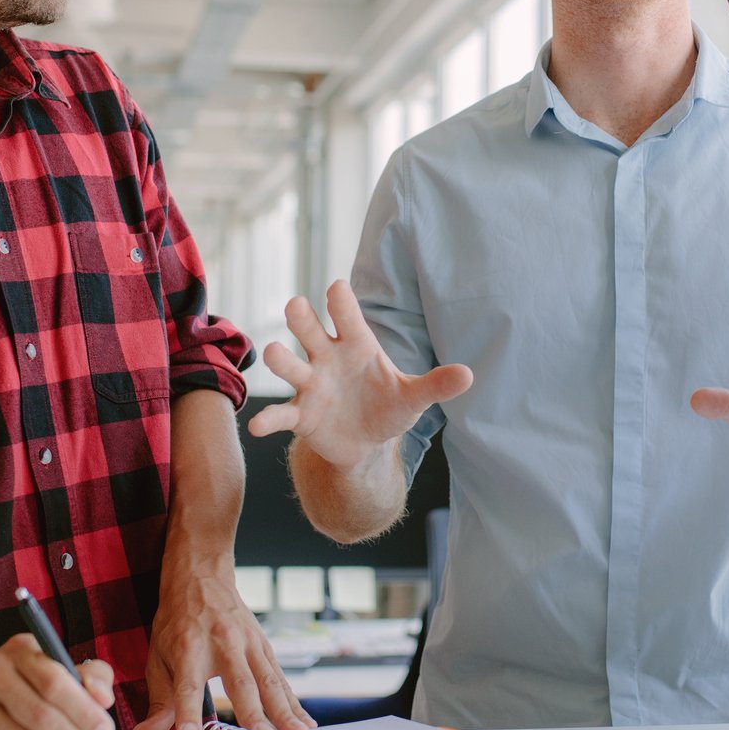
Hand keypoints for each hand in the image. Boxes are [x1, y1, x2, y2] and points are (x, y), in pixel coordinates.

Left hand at [139, 564, 316, 729]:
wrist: (201, 578)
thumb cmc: (176, 622)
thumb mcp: (157, 656)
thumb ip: (159, 699)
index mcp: (189, 648)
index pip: (187, 685)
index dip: (187, 710)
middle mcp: (222, 644)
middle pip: (240, 683)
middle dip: (254, 713)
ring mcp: (248, 643)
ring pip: (269, 681)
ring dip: (285, 710)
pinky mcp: (263, 646)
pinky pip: (280, 678)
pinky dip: (293, 700)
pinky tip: (305, 721)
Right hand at [246, 279, 472, 467]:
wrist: (365, 442)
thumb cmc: (387, 406)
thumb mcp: (414, 398)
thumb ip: (436, 385)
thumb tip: (470, 375)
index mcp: (357, 345)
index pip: (347, 316)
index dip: (342, 302)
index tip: (337, 287)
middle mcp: (327, 357)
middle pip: (309, 330)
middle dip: (302, 318)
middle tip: (296, 305)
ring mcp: (310, 384)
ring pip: (290, 364)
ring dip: (280, 359)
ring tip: (274, 352)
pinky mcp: (300, 415)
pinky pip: (281, 414)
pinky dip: (268, 419)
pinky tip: (258, 427)